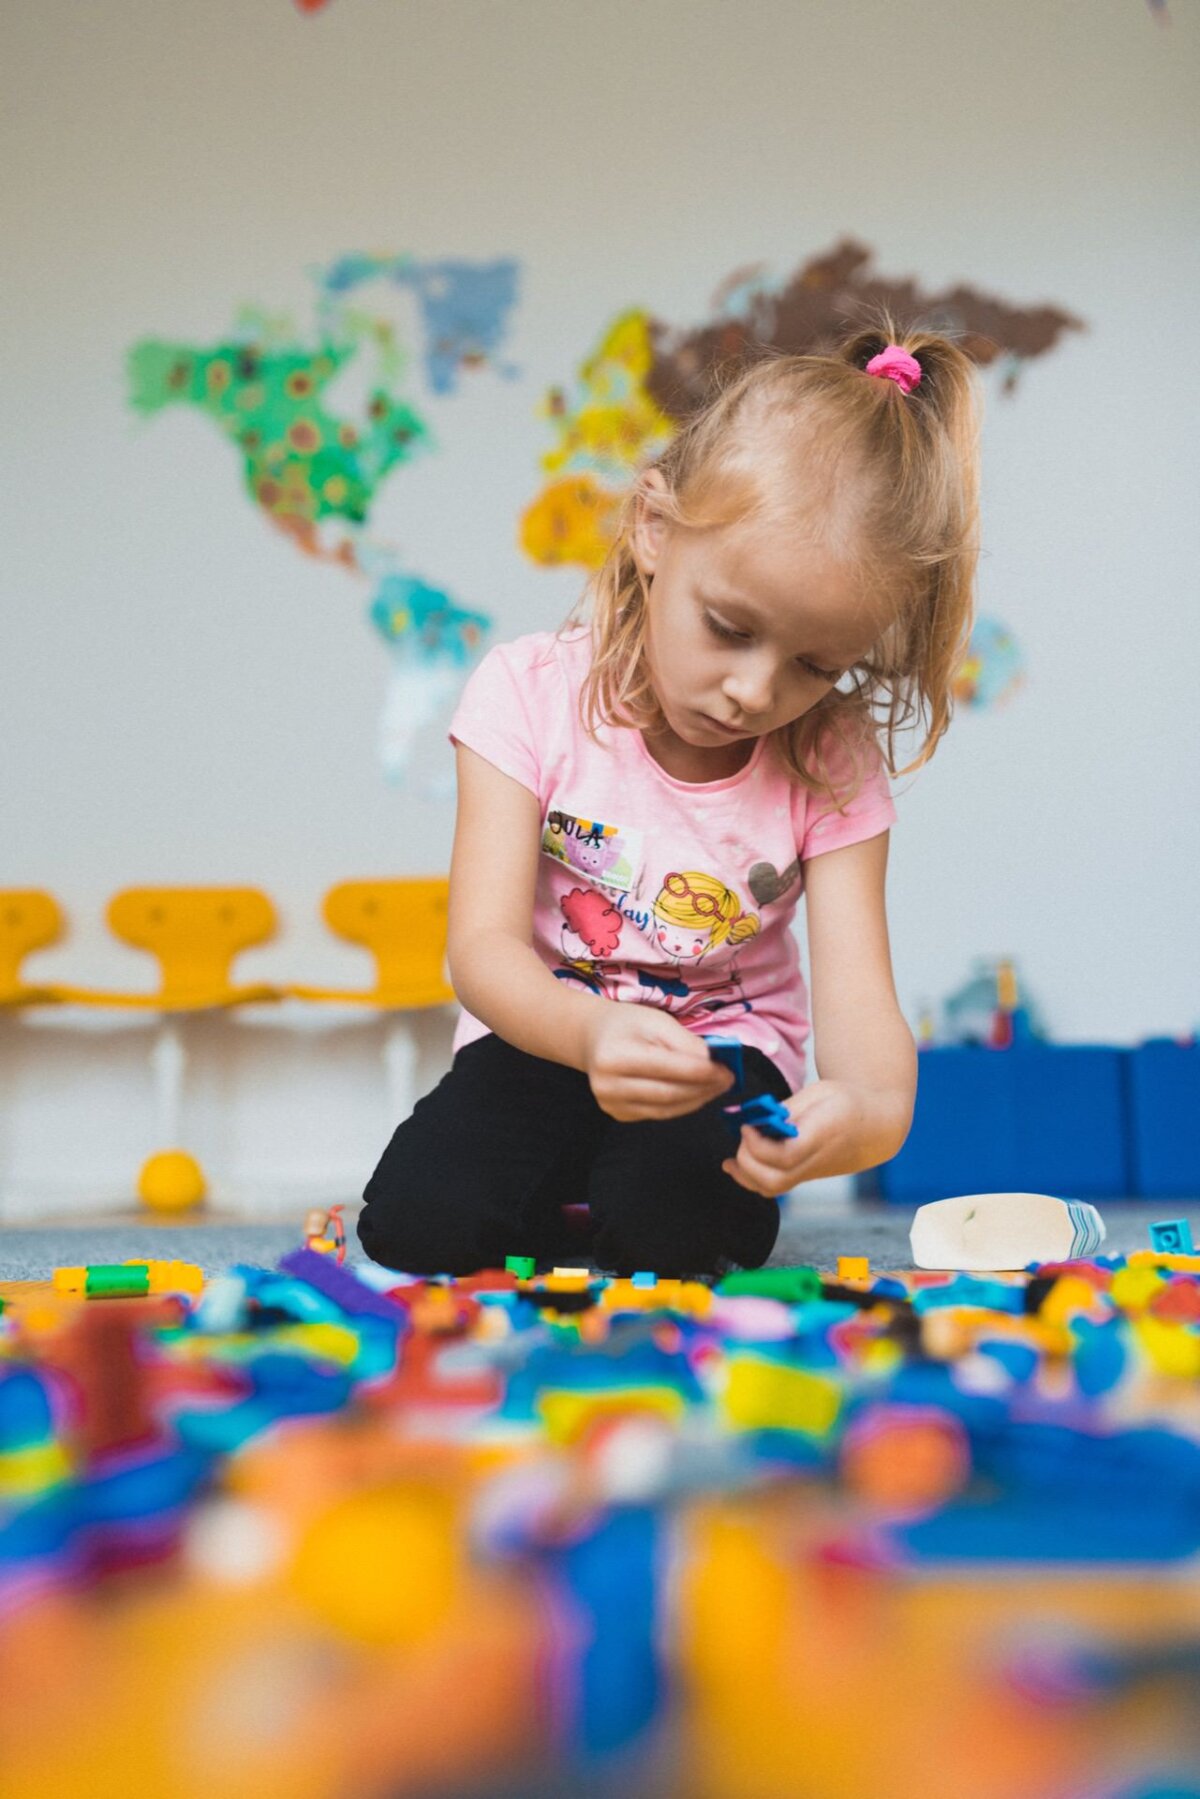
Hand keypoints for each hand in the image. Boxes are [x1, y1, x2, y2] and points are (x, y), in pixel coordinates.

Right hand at [583, 1004, 733, 1121]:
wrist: (593, 1039)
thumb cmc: (627, 1024)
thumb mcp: (657, 1020)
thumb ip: (685, 1042)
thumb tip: (713, 1063)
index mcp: (615, 1056)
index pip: (670, 1069)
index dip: (703, 1072)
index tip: (728, 1069)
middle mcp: (608, 1086)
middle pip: (670, 1093)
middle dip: (705, 1088)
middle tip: (728, 1080)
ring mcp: (611, 1105)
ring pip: (667, 1109)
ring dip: (698, 1099)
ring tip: (717, 1087)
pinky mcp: (619, 1115)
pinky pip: (659, 1114)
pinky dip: (682, 1105)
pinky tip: (696, 1093)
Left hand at [721, 1079, 898, 1197]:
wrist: (876, 1126)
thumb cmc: (847, 1102)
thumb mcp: (820, 1092)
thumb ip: (789, 1109)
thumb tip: (755, 1119)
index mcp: (823, 1135)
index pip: (785, 1155)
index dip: (758, 1144)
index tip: (747, 1125)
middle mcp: (816, 1161)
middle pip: (774, 1180)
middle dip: (747, 1161)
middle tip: (743, 1135)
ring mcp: (811, 1172)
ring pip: (772, 1189)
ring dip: (746, 1175)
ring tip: (732, 1159)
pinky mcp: (805, 1176)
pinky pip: (775, 1186)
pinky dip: (752, 1179)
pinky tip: (738, 1165)